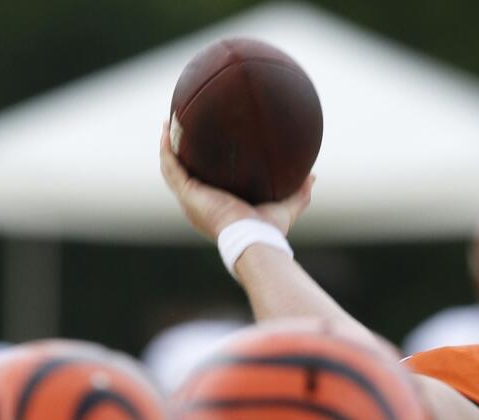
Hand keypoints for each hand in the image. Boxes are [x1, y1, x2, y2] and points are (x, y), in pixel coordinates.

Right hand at [158, 122, 313, 240]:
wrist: (254, 238)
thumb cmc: (268, 231)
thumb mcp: (286, 208)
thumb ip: (299, 193)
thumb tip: (312, 176)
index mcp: (216, 207)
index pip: (203, 184)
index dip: (201, 167)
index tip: (204, 147)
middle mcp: (199, 204)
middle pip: (183, 174)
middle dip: (180, 152)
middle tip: (181, 130)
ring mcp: (190, 199)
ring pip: (171, 168)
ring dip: (168, 145)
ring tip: (167, 122)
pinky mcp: (187, 193)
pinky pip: (170, 165)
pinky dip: (166, 147)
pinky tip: (166, 128)